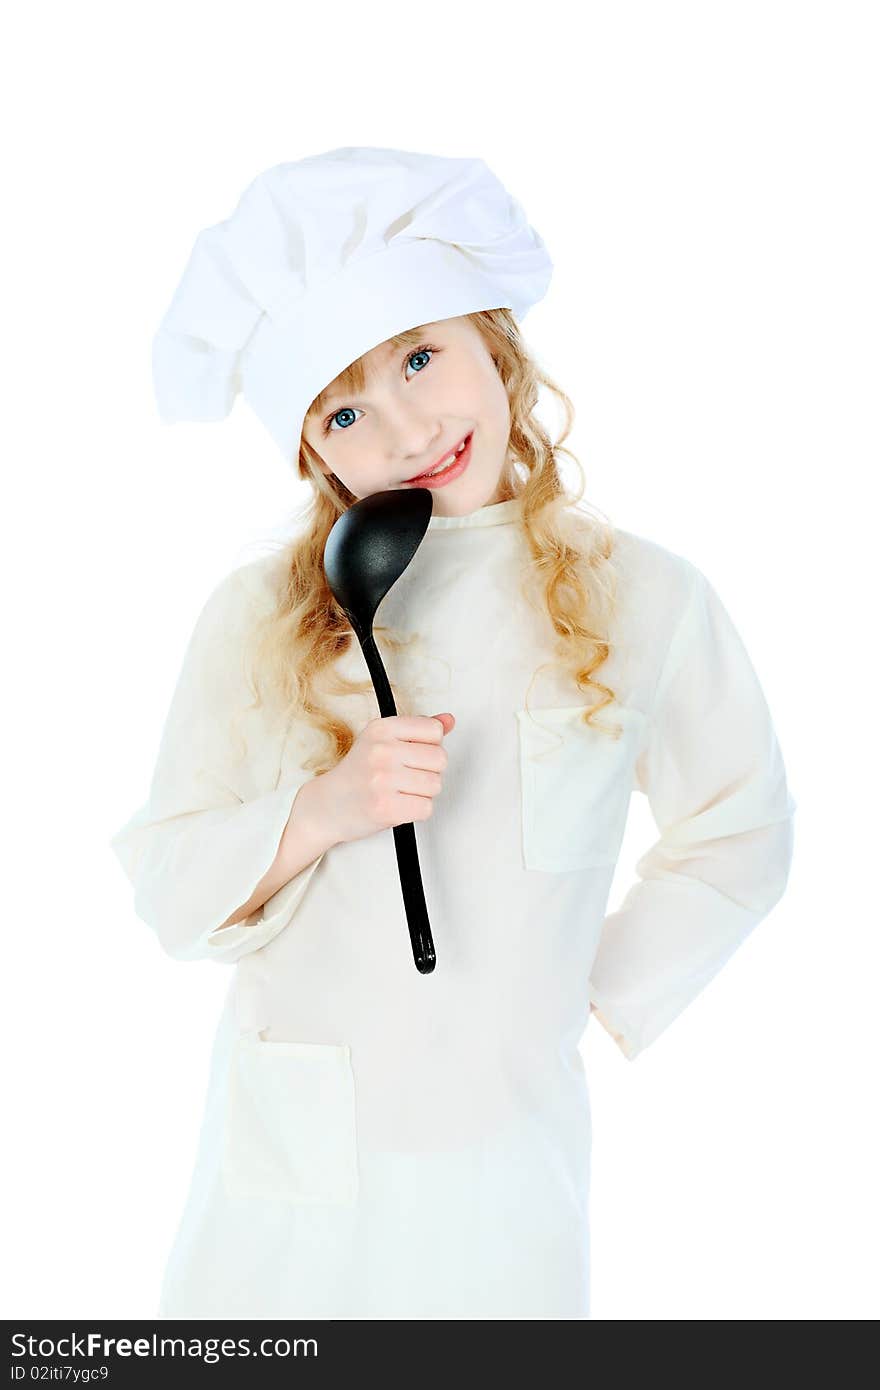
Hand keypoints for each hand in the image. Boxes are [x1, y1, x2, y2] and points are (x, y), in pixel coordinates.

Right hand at [308, 712, 454, 846]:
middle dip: (429, 771)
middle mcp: (382, 751)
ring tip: (401, 791)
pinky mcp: (386, 808)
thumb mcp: (382, 740)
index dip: (430, 745)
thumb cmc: (357, 774)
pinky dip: (417, 811)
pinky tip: (399, 804)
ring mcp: (383, 780)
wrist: (327, 805)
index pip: (434, 730)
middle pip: (440, 759)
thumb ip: (417, 729)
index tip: (414, 753)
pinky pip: (426, 809)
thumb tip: (448, 720)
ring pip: (435, 785)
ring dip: (423, 793)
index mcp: (382, 728)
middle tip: (407, 776)